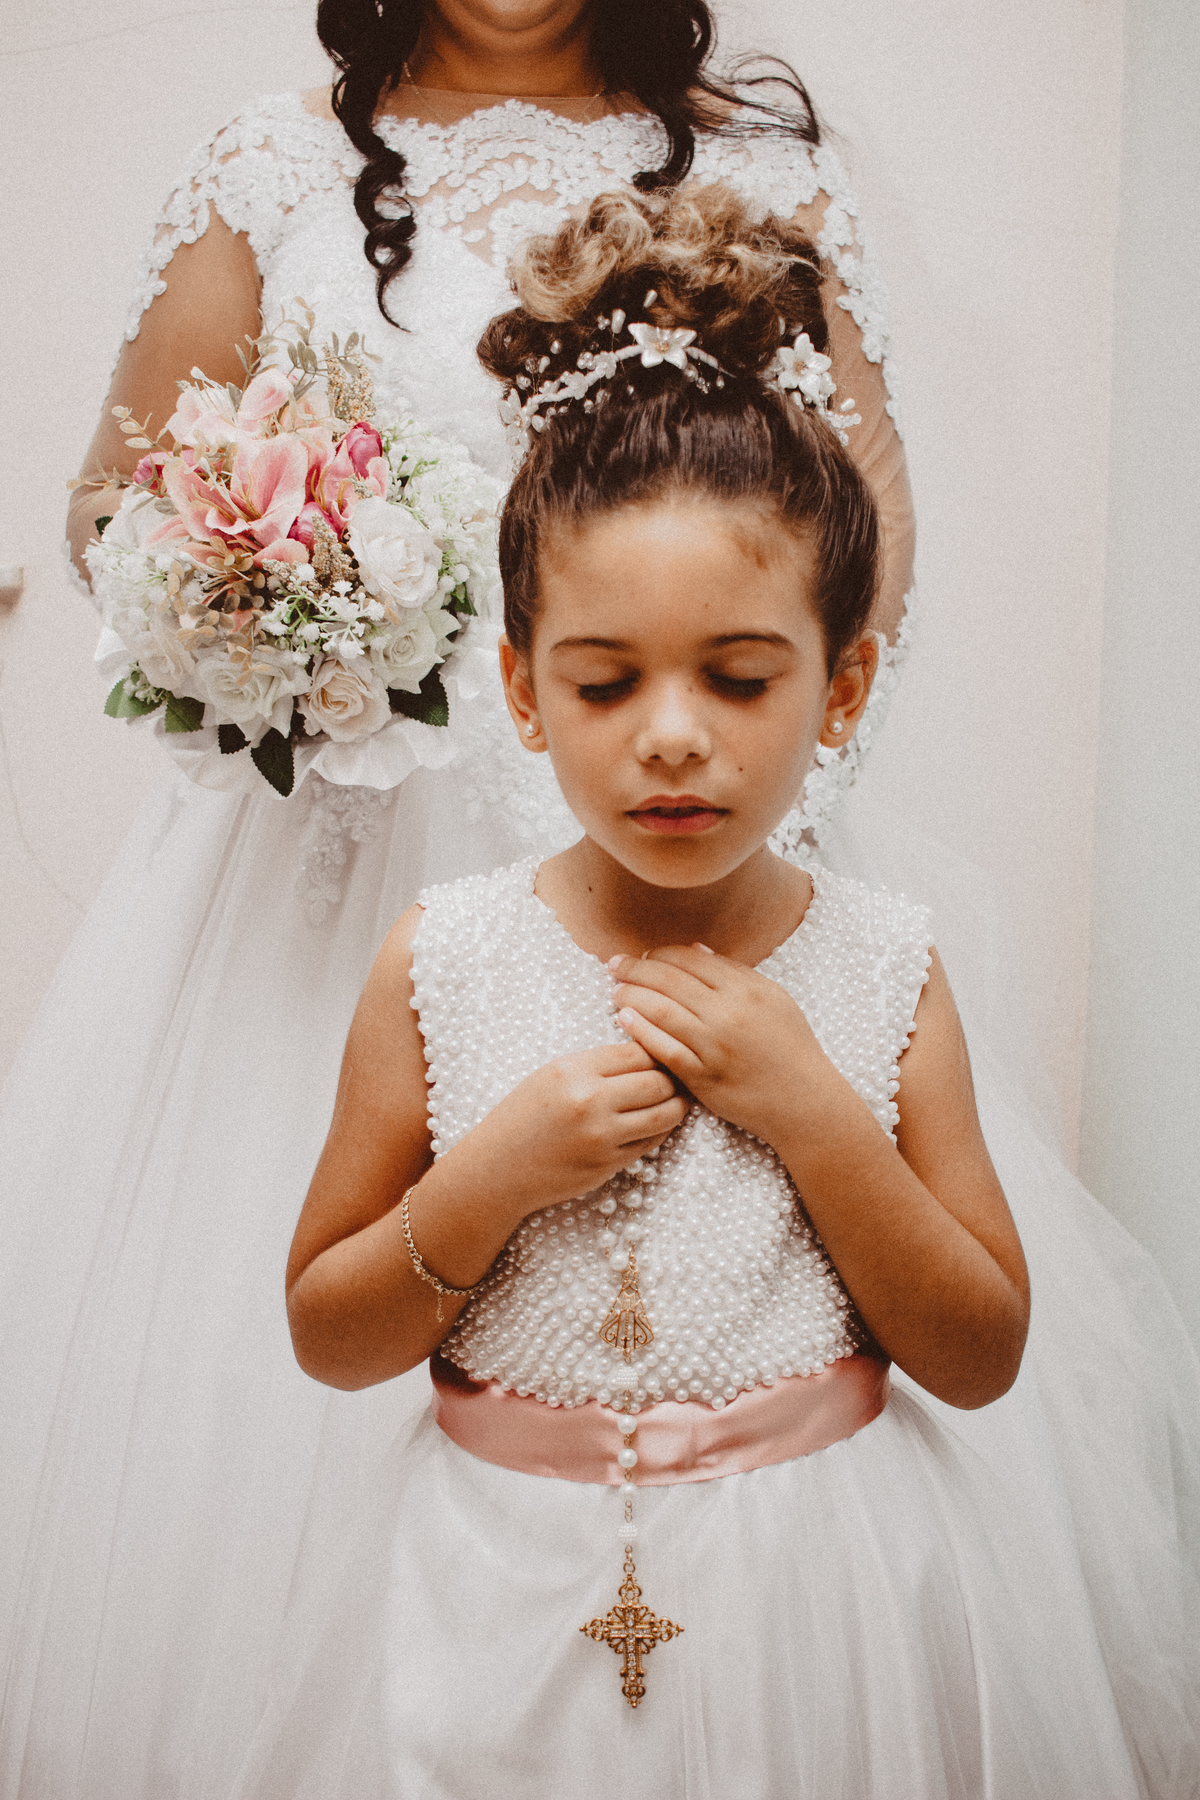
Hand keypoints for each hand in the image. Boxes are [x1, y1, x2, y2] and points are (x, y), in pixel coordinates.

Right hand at [464, 1041, 687, 1220]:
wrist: (497, 1169)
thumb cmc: (523, 1117)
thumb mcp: (551, 1076)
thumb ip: (596, 1064)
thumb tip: (648, 1052)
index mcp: (572, 1070)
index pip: (636, 1052)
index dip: (654, 1052)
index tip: (659, 1056)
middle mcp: (588, 1101)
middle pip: (658, 1081)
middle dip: (671, 1079)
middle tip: (674, 1078)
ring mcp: (601, 1136)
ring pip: (664, 1113)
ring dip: (676, 1105)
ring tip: (675, 1100)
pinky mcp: (608, 1164)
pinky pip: (651, 1142)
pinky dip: (660, 1131)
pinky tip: (655, 1123)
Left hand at [609, 946, 833, 1143]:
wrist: (804, 1100)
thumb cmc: (790, 1047)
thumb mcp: (774, 999)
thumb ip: (735, 972)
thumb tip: (696, 948)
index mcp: (746, 989)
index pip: (690, 960)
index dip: (660, 954)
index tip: (643, 955)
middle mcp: (728, 1014)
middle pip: (669, 981)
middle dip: (635, 969)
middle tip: (614, 966)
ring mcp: (714, 1046)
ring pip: (660, 1011)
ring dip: (631, 996)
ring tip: (615, 991)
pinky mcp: (703, 1077)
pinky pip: (663, 1049)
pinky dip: (640, 1030)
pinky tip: (624, 1019)